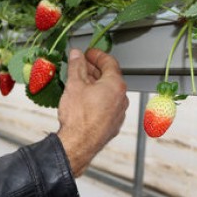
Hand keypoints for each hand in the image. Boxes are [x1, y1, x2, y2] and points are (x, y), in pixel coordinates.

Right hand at [57, 48, 128, 175]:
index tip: (88, 53)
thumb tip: (76, 55)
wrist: (78, 144)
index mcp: (115, 85)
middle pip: (110, 77)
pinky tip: (84, 101)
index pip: (109, 62)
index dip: (97, 55)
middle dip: (95, 70)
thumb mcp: (74, 84)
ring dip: (96, 85)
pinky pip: (107, 107)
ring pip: (108, 93)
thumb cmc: (78, 116)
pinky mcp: (113, 125)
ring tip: (80, 83)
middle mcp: (122, 98)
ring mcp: (119, 113)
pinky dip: (97, 100)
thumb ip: (77, 66)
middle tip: (81, 66)